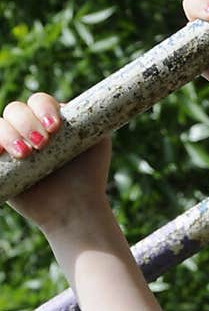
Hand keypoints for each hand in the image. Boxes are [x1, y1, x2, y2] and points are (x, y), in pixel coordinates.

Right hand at [2, 94, 111, 234]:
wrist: (76, 209)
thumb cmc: (89, 176)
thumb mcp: (97, 141)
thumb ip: (88, 116)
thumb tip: (73, 100)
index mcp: (49, 119)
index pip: (38, 101)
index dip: (43, 109)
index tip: (55, 128)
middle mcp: (28, 129)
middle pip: (15, 109)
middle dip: (26, 124)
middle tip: (41, 145)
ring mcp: (11, 145)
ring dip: (8, 135)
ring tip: (25, 155)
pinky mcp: (0, 163)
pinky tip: (0, 153)